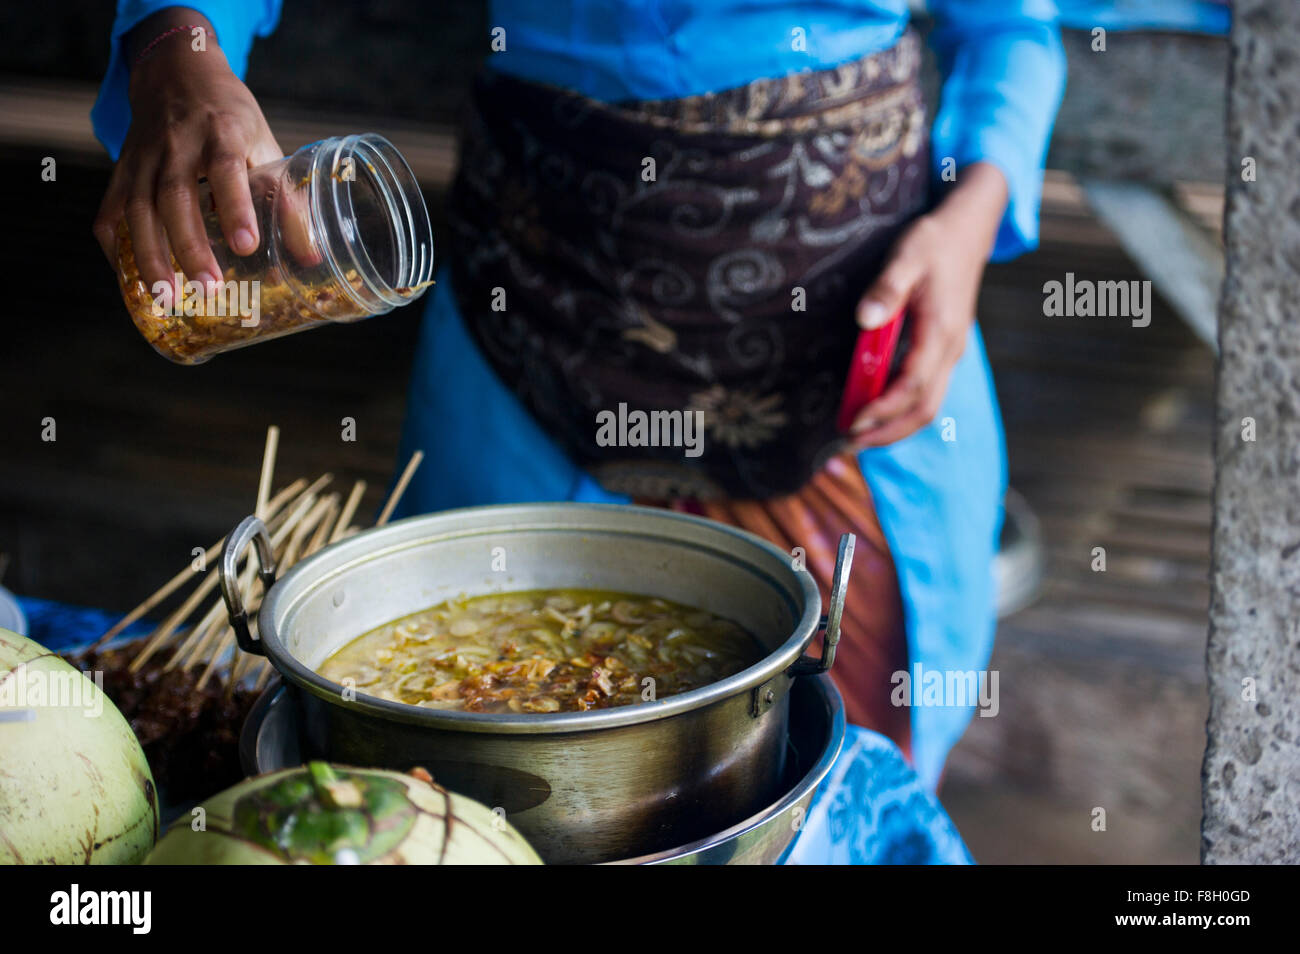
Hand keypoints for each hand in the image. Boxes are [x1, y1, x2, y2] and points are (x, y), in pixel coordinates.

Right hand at [93, 11, 281, 294]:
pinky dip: (117, 248)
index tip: (246, 244)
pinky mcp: (122, 170)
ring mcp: (143, 157)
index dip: (236, 206)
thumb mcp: (265, 145)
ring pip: (138, 208)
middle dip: (189, 245)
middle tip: (209, 287)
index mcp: (222, 132)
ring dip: (150, 256)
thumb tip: (310, 256)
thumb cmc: (230, 120)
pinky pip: (110, 212)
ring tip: (167, 299)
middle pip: (174, 195)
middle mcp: (177, 143)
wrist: (177, 75)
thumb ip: (285, 197)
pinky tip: (132, 280)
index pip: (226, 168)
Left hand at [849, 162, 1007, 447]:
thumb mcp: (906, 256)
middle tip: (849, 444)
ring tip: (859, 437)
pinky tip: (876, 412)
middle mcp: (950, 350)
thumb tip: (865, 319)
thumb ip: (887, 288)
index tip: (853, 421)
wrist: (967, 232)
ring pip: (928, 406)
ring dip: (895, 427)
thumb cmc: (933, 242)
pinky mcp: (944, 352)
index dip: (883, 408)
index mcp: (940, 331)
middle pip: (924, 409)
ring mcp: (950, 353)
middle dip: (888, 432)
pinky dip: (902, 410)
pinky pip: (926, 392)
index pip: (913, 385)